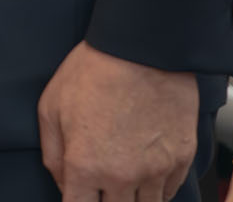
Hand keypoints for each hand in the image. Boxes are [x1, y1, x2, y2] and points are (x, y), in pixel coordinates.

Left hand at [39, 41, 198, 201]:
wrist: (144, 46)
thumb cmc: (94, 69)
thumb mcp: (51, 106)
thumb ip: (53, 154)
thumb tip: (62, 182)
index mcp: (85, 166)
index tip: (79, 197)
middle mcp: (122, 177)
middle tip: (103, 187)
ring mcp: (156, 170)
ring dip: (133, 200)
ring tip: (126, 184)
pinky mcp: (181, 158)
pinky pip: (170, 192)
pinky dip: (158, 190)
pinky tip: (147, 176)